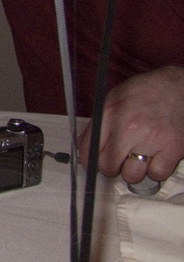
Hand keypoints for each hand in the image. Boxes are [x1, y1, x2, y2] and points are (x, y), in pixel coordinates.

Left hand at [79, 65, 183, 182]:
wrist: (179, 86)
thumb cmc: (147, 92)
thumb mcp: (115, 98)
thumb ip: (100, 122)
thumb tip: (86, 146)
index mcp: (110, 113)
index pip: (88, 149)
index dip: (90, 161)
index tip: (95, 163)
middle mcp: (128, 127)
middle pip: (108, 166)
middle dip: (111, 168)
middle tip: (119, 161)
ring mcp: (151, 139)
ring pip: (132, 175)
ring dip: (134, 171)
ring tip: (140, 157)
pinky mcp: (173, 148)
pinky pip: (157, 174)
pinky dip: (156, 170)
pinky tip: (157, 157)